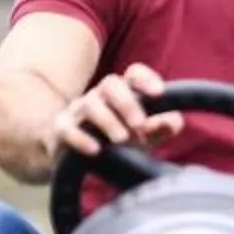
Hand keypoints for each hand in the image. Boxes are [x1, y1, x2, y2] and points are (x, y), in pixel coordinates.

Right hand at [53, 63, 183, 158]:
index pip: (133, 74)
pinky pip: (67, 128)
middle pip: (111, 84)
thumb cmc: (118, 142)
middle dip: (127, 102)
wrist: (77, 160)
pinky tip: (95, 150)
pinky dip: (80, 138)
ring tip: (122, 139)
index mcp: (123, 93)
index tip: (159, 93)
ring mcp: (78, 110)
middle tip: (140, 124)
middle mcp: (100, 96)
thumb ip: (161, 128)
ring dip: (108, 121)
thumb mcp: (144, 137)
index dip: (146, 78)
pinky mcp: (61, 129)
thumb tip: (172, 122)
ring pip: (90, 104)